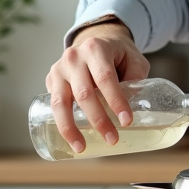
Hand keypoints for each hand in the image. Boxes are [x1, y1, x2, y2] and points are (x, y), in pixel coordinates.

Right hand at [45, 19, 148, 152]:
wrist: (94, 40)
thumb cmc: (117, 54)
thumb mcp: (134, 58)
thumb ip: (136, 78)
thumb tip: (135, 106)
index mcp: (96, 48)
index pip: (105, 78)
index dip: (116, 100)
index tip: (127, 121)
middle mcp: (74, 57)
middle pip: (85, 93)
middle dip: (98, 120)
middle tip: (112, 139)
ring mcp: (59, 69)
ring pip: (61, 102)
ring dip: (71, 128)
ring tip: (82, 148)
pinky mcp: (51, 80)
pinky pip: (54, 105)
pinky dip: (61, 124)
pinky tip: (71, 138)